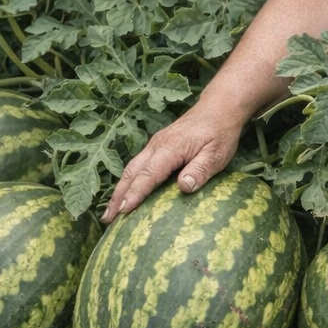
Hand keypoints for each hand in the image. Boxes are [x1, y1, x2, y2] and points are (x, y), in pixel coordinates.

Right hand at [102, 104, 241, 221]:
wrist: (218, 109)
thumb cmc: (219, 133)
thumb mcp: (216, 154)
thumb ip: (200, 170)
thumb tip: (183, 187)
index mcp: (170, 148)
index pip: (148, 174)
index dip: (135, 194)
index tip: (123, 211)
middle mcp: (157, 145)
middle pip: (132, 172)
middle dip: (118, 196)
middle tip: (108, 219)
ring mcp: (155, 145)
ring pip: (131, 168)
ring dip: (119, 190)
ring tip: (111, 212)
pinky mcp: (157, 147)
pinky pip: (137, 165)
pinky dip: (128, 181)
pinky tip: (125, 193)